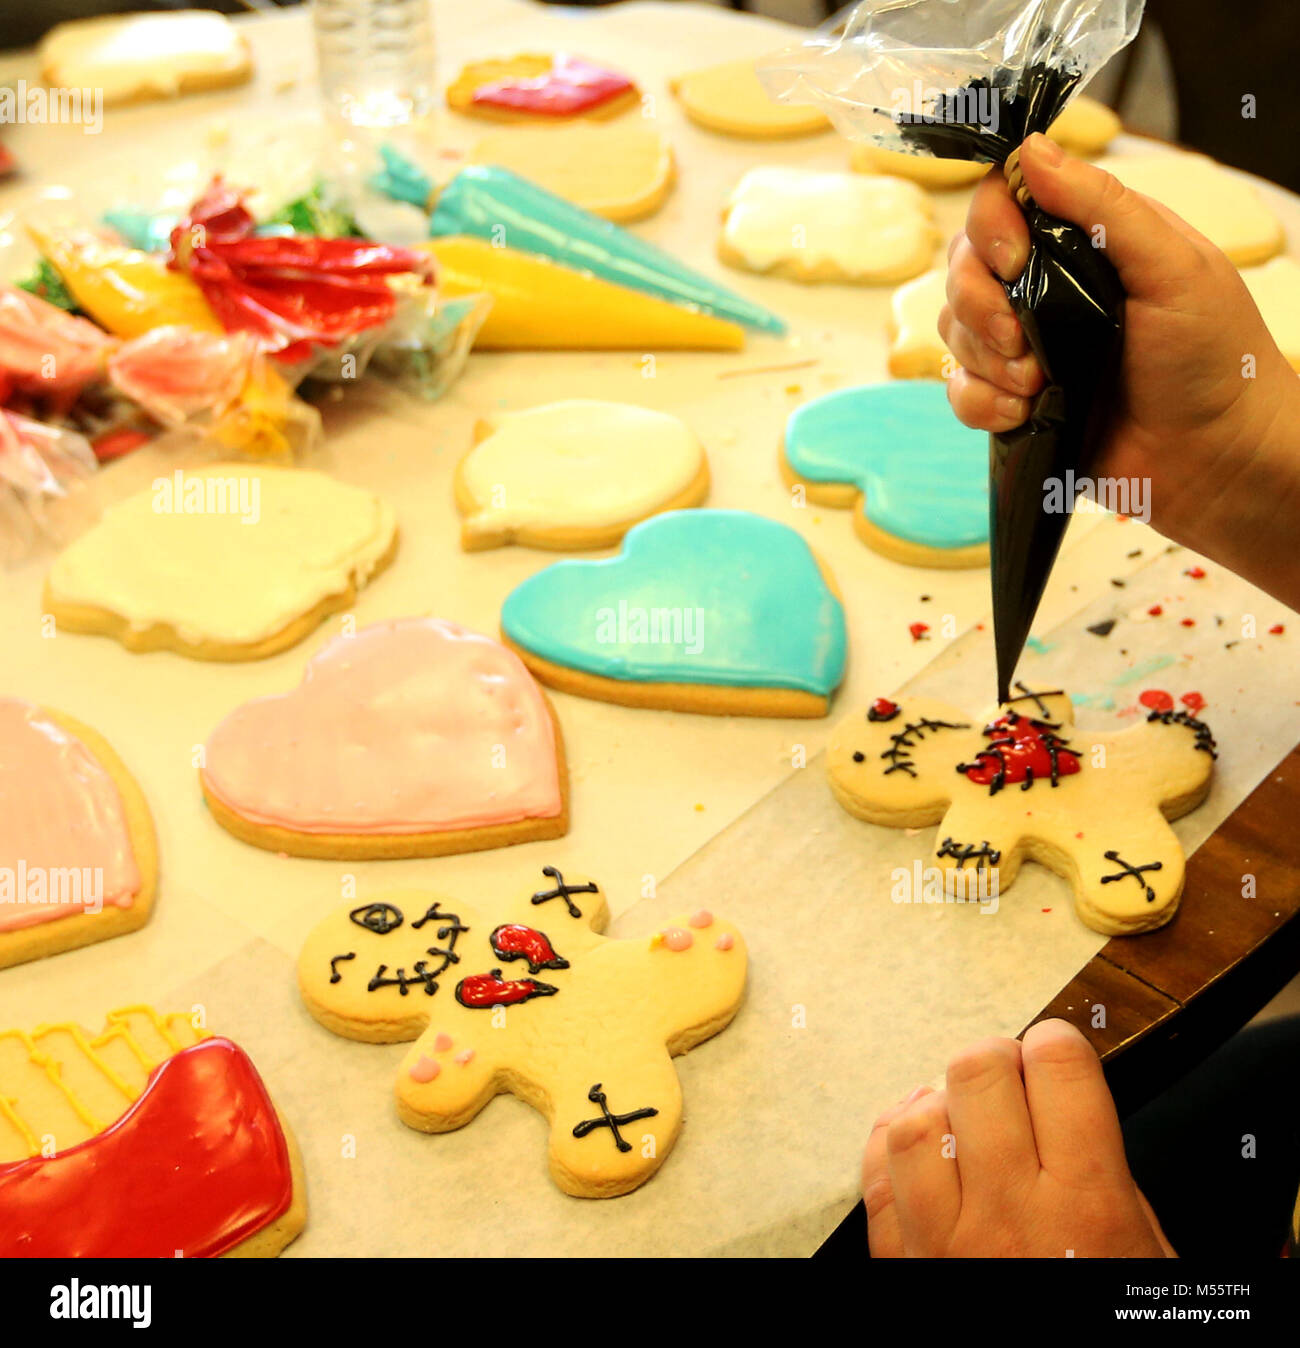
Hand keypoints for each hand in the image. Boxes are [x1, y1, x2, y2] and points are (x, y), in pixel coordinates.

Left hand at [862, 1018, 1175, 1257]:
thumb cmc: (1109, 1326)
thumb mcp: (1148, 1258)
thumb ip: (1108, 1175)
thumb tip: (1071, 1101)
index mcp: (1086, 1209)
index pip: (1057, 1069)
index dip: (1058, 1046)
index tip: (1059, 1054)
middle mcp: (1007, 1214)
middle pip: (976, 1072)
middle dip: (997, 1060)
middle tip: (1013, 1079)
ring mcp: (943, 1239)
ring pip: (915, 1118)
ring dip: (940, 1102)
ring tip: (964, 1114)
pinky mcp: (901, 1264)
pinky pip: (874, 1175)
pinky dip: (891, 1144)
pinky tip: (918, 1142)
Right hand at [940, 132, 1299, 608]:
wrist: (1213, 459)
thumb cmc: (1214, 357)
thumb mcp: (1174, 265)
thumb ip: (1104, 207)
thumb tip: (1031, 150)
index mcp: (1084, 241)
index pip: (1003, 203)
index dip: (990, 226)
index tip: (1014, 261)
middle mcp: (1045, 287)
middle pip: (963, 266)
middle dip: (978, 304)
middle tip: (1021, 339)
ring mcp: (1026, 346)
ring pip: (953, 329)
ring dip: (986, 359)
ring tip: (1038, 384)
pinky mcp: (1013, 401)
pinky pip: (960, 391)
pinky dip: (981, 403)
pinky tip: (1023, 412)